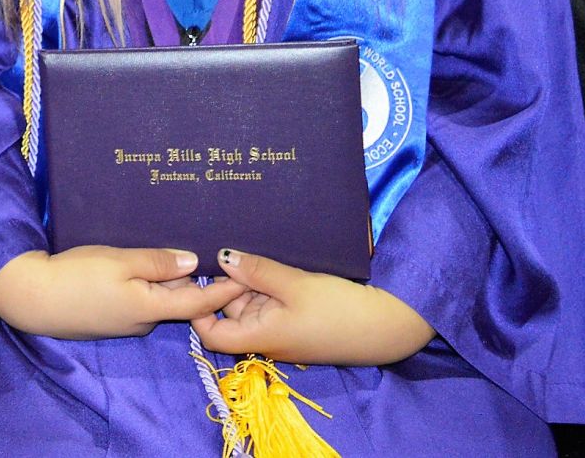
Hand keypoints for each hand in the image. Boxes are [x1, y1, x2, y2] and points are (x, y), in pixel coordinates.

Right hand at [0, 246, 244, 339]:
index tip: (247, 276)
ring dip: (170, 282)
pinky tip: (141, 268)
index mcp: (151, 307)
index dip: (224, 290)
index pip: (199, 301)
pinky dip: (149, 287)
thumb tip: (195, 262)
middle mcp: (144, 321)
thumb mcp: (120, 261)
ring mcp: (125, 323)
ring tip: (179, 256)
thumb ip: (158, 262)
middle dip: (198, 282)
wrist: (32, 300)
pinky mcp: (109, 320)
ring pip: (159, 300)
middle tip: (215, 256)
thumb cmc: (76, 276)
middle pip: (180, 301)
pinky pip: (140, 302)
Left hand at [191, 249, 434, 366]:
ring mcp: (282, 330)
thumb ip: (257, 270)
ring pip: (251, 304)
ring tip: (247, 247)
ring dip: (249, 281)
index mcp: (259, 337)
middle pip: (229, 313)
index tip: (200, 275)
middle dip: (226, 284)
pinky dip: (266, 284)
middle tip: (222, 245)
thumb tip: (220, 257)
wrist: (386, 326)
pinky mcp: (297, 321)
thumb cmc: (339, 309)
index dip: (198, 308)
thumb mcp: (295, 284)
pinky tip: (269, 260)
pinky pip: (271, 302)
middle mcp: (266, 338)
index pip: (211, 334)